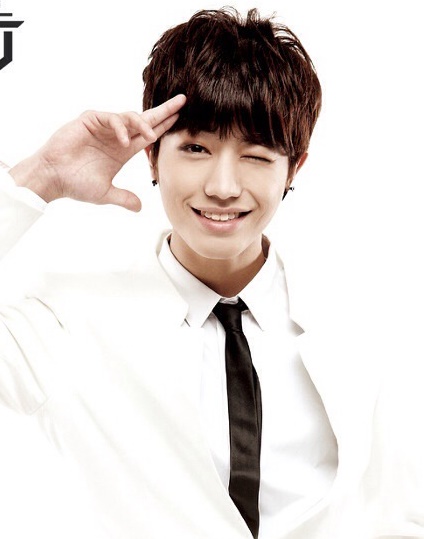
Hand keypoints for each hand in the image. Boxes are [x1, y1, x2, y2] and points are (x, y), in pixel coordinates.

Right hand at [10, 95, 185, 211]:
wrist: (53, 178)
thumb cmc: (76, 184)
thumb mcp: (105, 193)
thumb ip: (124, 198)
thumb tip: (139, 208)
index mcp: (123, 150)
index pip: (149, 135)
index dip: (164, 126)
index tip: (180, 119)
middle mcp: (117, 136)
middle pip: (145, 119)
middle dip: (164, 111)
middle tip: (182, 102)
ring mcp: (104, 127)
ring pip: (130, 117)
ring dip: (143, 125)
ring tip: (151, 136)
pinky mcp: (91, 120)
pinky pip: (111, 118)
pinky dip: (120, 128)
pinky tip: (125, 141)